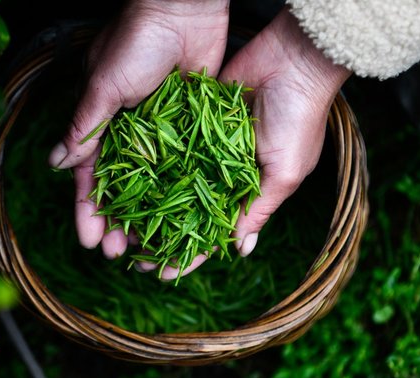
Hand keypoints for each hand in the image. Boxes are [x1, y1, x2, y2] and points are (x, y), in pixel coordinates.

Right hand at [48, 0, 229, 257]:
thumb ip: (85, 127)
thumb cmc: (138, 41)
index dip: (88, 209)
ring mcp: (159, 131)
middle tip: (116, 253)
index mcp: (102, 120)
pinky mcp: (188, 126)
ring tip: (146, 247)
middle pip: (120, 186)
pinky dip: (176, 191)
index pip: (90, 175)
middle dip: (115, 220)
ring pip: (150, 183)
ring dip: (145, 214)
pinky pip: (180, 166)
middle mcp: (128, 130)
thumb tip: (56, 164)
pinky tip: (179, 217)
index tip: (88, 240)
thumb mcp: (104, 86)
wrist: (186, 9)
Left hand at [140, 6, 351, 280]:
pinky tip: (125, 182)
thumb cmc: (298, 119)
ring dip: (147, 204)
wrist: (291, 59)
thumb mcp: (284, 172)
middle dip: (160, 235)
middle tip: (131, 255)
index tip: (162, 275)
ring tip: (120, 226)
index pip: (211, 231)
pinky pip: (166, 147)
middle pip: (183, 211)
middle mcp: (220, 173)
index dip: (188, 254)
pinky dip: (148, 164)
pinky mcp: (190, 122)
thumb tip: (240, 251)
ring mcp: (203, 149)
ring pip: (169, 182)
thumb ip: (258, 210)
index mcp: (244, 191)